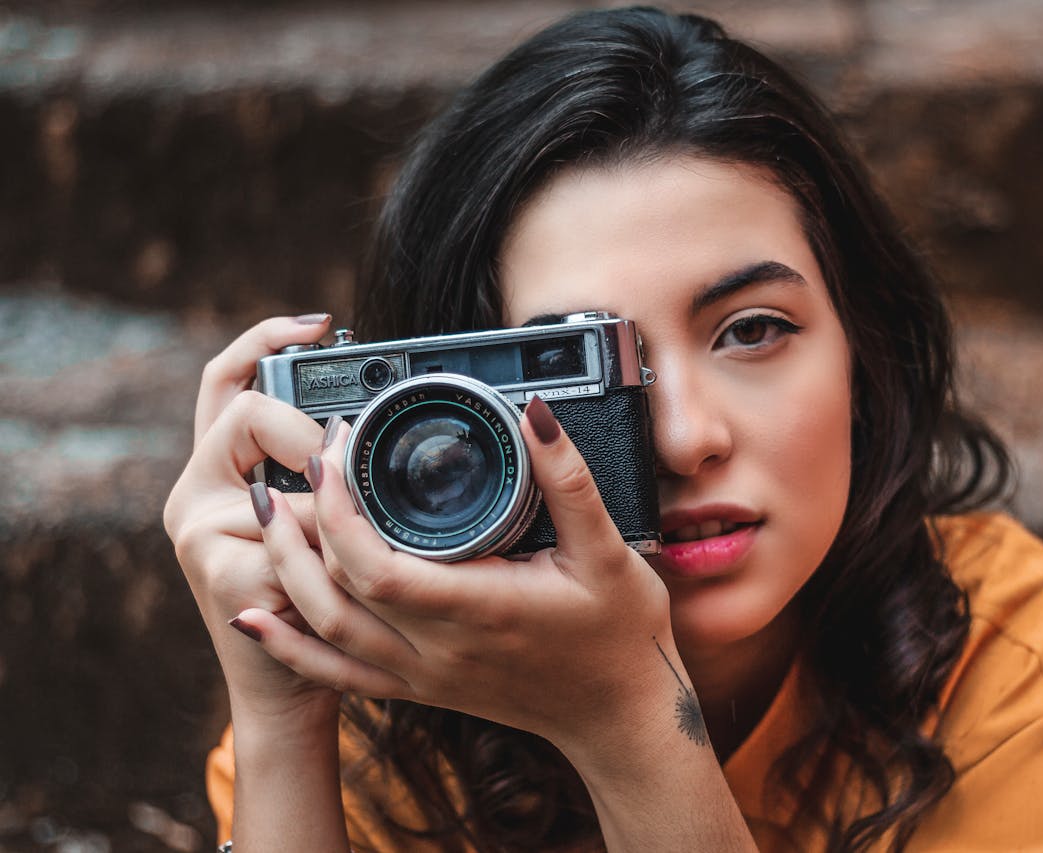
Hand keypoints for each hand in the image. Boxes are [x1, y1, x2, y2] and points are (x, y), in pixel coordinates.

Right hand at [163, 314, 339, 722]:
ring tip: (347, 551)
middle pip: (244, 414)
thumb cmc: (319, 598)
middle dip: (306, 434)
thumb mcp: (317, 522)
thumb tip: (364, 430)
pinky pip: (294, 539)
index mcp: (217, 471)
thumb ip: (324, 473)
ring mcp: (198, 533)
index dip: (265, 340)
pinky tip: (337, 588)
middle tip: (342, 462)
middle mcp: (195, 495)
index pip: (225, 381)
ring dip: (328, 515)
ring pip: (279, 482)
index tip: (321, 324)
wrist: (289, 687)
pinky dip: (330, 560)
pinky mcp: (218, 571)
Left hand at [231, 397, 680, 755]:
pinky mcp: (421, 689)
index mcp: (478, 608)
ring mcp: (424, 675)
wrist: (620, 716)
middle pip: (336, 592)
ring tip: (267, 511)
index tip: (334, 452)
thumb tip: (534, 413)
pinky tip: (256, 616)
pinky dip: (290, 644)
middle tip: (294, 462)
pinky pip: (339, 672)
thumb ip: (567, 478)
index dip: (339, 509)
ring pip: (327, 629)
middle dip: (302, 523)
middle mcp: (439, 649)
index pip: (376, 567)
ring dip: (287, 569)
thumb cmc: (619, 633)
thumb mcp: (607, 549)